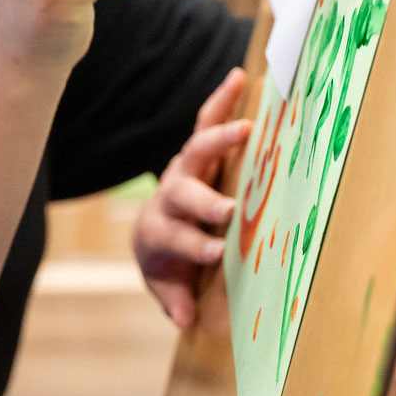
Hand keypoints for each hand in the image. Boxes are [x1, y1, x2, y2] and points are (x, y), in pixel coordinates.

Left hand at [133, 69, 251, 328]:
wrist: (151, 233)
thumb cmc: (168, 261)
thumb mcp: (167, 285)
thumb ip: (175, 299)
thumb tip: (185, 319)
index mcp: (160, 231)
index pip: (176, 238)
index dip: (193, 245)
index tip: (217, 253)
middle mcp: (170, 195)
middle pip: (183, 193)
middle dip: (204, 202)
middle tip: (227, 210)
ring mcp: (183, 170)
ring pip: (197, 148)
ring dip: (219, 134)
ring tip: (245, 125)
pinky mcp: (197, 151)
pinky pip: (207, 121)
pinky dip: (222, 100)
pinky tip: (239, 76)